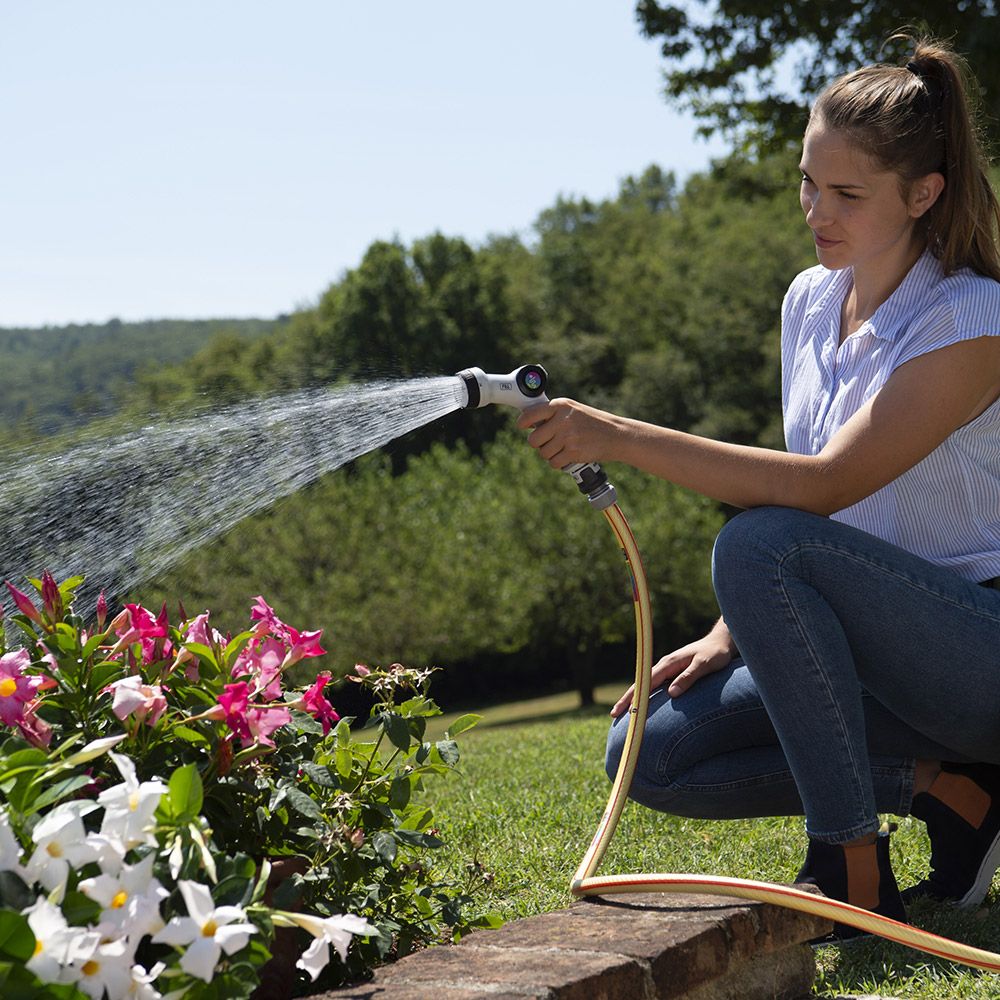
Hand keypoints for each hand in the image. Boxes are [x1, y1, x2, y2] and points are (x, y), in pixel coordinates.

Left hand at [517, 398, 615, 468]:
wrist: (616, 435)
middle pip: (533, 439)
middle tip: (549, 442)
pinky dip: (559, 463)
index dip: (522, 422)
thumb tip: (528, 423)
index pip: (531, 413)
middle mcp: (562, 419)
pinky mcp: (573, 452)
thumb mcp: (573, 410)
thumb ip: (553, 414)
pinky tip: (568, 456)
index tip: (521, 426)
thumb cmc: (592, 423)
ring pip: (543, 453)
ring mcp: (568, 436)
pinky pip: (554, 463)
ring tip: (563, 448)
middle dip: (539, 444)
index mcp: (561, 405)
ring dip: (550, 454)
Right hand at [610, 632, 733, 716]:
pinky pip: (653, 686)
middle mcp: (664, 666)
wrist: (721, 643)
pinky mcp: (671, 673)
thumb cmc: (714, 654)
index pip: (647, 682)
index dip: (636, 696)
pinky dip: (643, 695)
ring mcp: (666, 670)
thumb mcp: (704, 665)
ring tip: (621, 713)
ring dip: (633, 698)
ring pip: (644, 685)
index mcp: (669, 663)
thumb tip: (672, 693)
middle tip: (614, 714)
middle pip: (640, 683)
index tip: (626, 709)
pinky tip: (641, 704)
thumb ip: (688, 678)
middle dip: (627, 699)